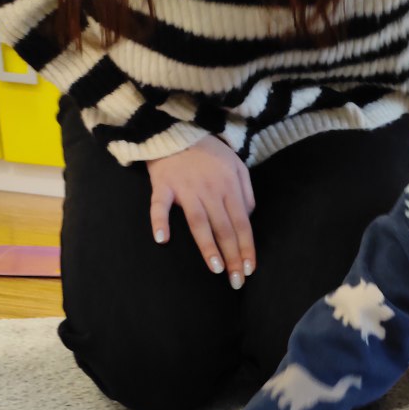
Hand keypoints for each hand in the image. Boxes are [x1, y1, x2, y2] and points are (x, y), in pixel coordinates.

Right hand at [147, 136, 256, 287]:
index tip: (249, 270)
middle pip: (224, 228)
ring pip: (199, 222)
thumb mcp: (237, 166)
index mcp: (229, 187)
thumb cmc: (209, 151)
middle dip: (232, 256)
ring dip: (207, 246)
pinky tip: (162, 239)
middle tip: (236, 281)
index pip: (242, 224)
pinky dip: (159, 221)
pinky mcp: (162, 185)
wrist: (177, 128)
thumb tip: (248, 220)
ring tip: (215, 268)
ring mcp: (185, 188)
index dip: (246, 248)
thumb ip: (246, 193)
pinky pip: (159, 205)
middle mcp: (210, 191)